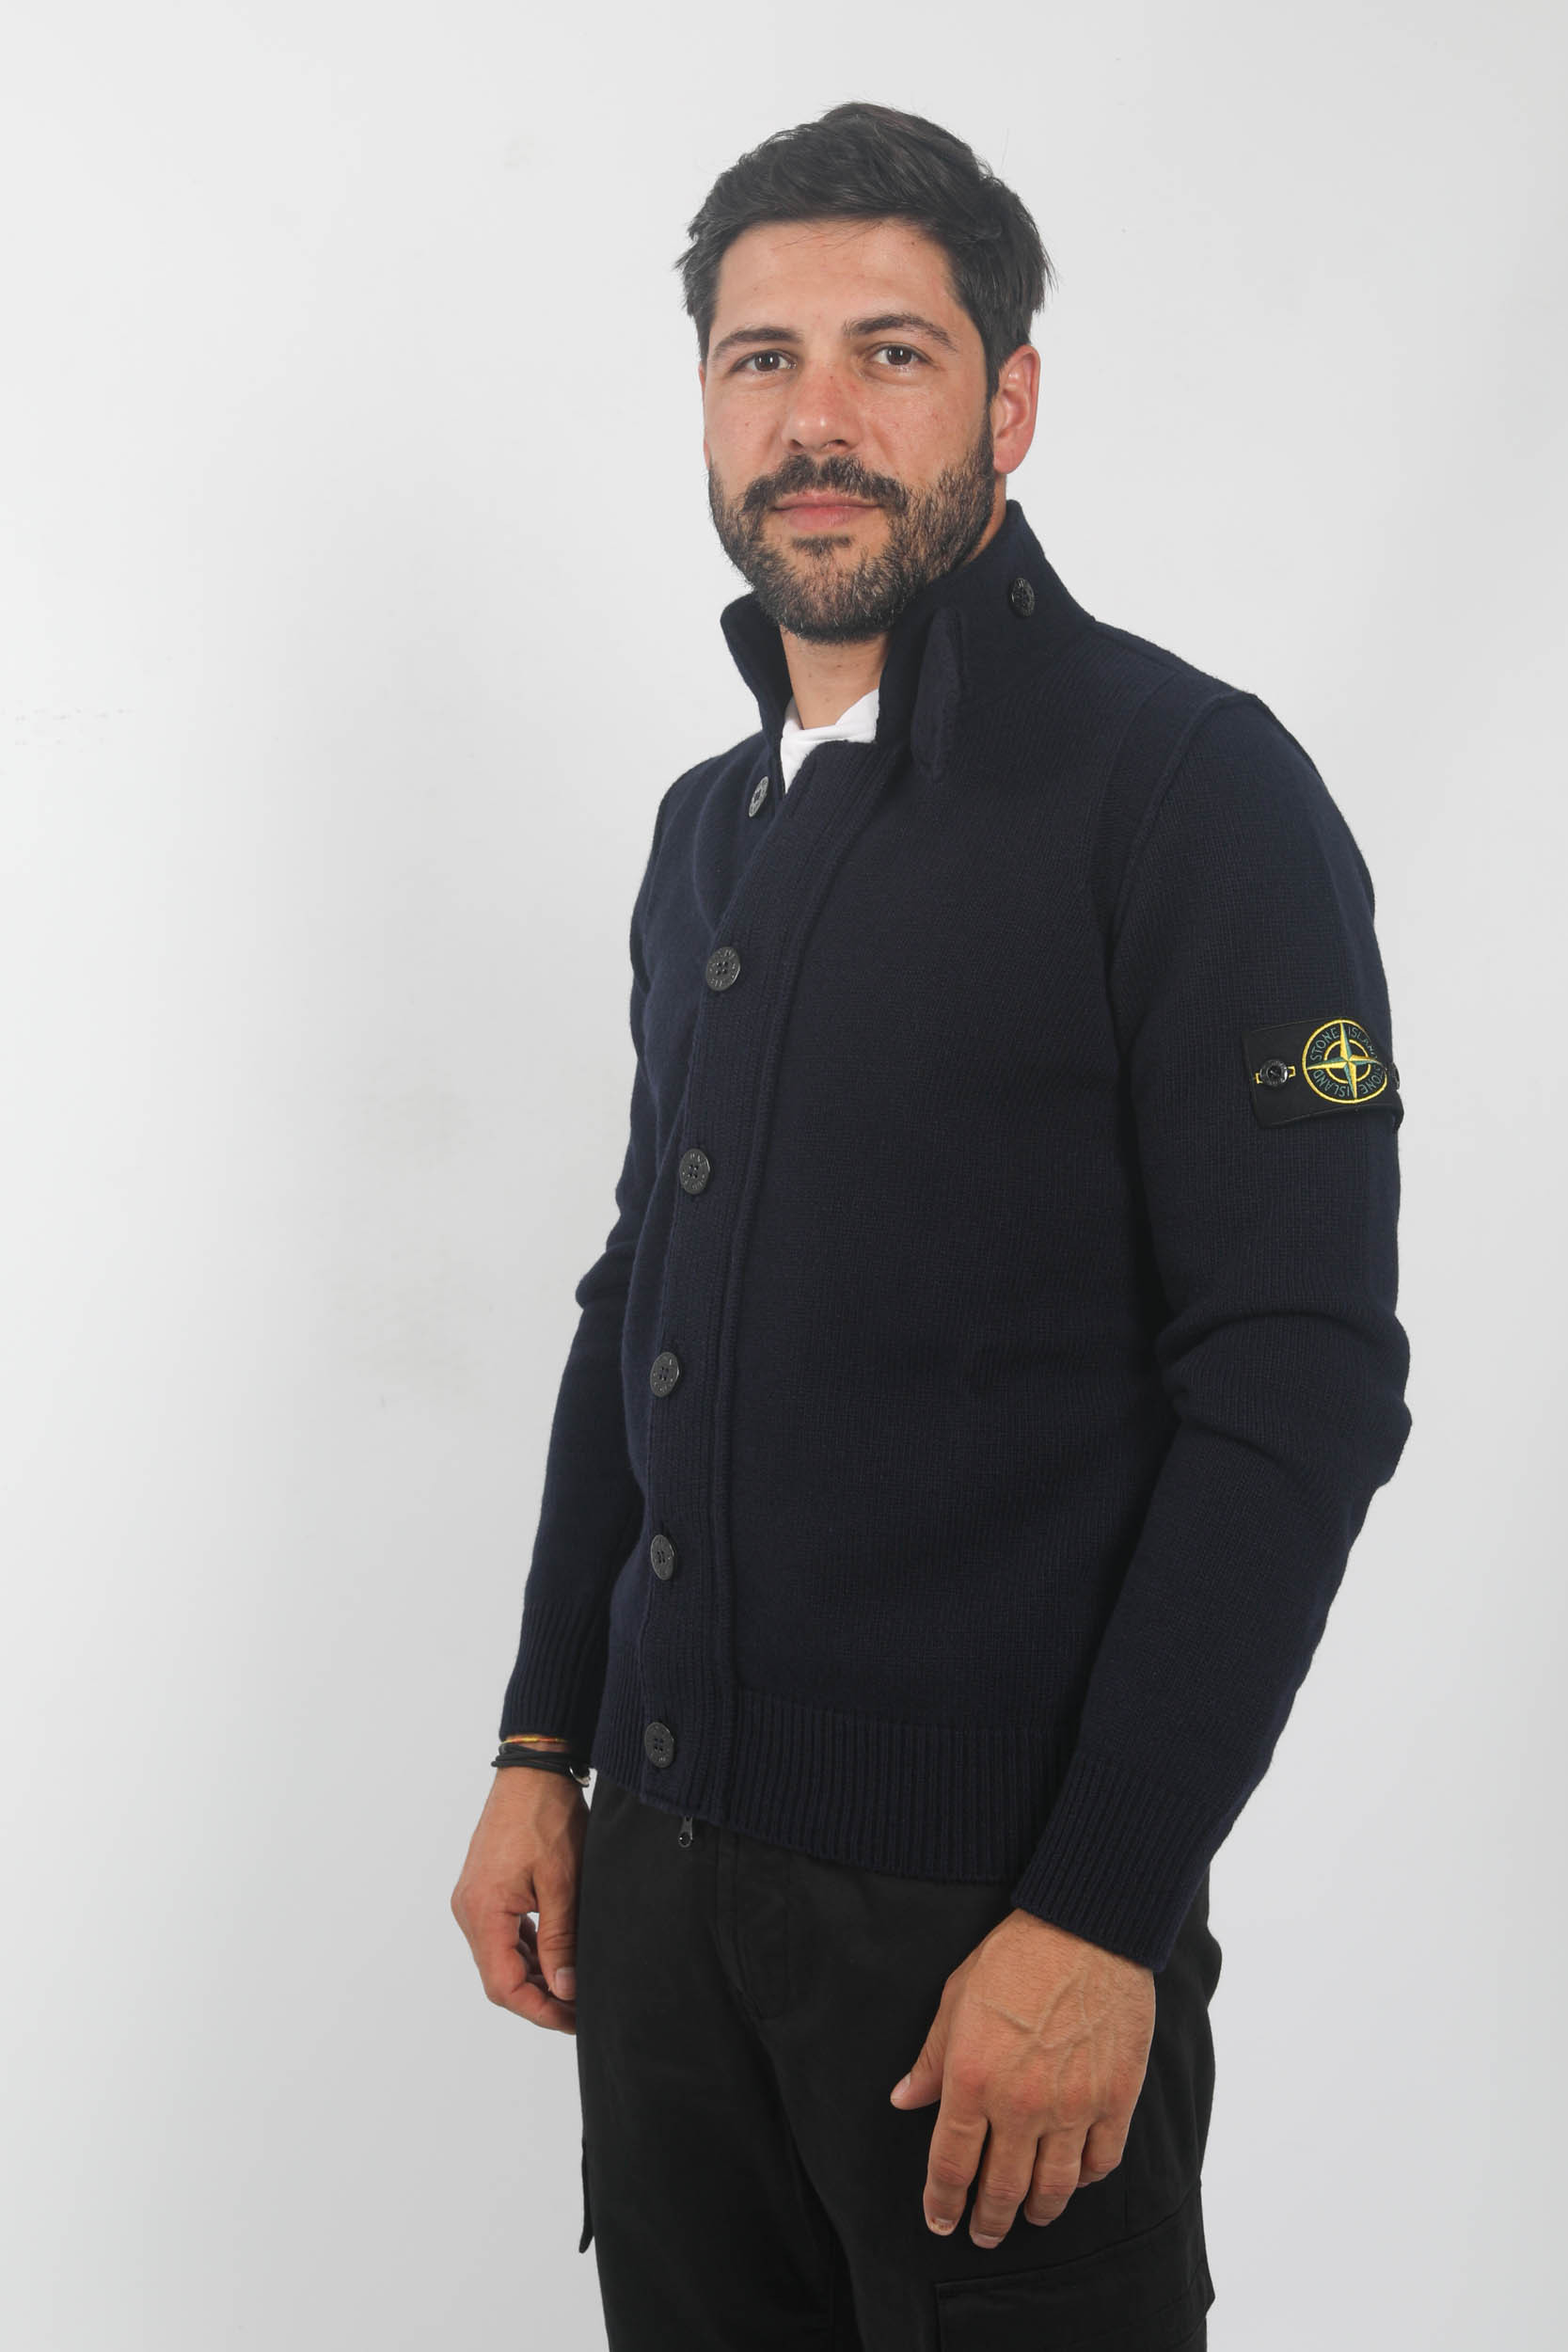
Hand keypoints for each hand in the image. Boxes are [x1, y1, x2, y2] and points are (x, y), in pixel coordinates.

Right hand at [450, 1768, 586, 2032]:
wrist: (534, 1770)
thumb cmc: (547, 1817)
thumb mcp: (562, 1882)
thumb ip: (560, 1939)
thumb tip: (564, 1989)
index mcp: (483, 1912)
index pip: (504, 1986)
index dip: (539, 2010)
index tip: (572, 2020)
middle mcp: (470, 1909)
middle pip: (499, 1976)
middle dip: (540, 1998)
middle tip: (580, 2008)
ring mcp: (474, 1899)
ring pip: (501, 1957)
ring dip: (534, 1975)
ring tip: (574, 1986)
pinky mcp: (485, 1888)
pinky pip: (502, 1933)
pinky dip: (527, 1950)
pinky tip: (555, 1955)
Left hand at [889, 1907, 1154, 2247]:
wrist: (1086, 1928)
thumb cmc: (1014, 1956)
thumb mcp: (955, 1999)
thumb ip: (931, 2059)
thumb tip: (905, 2100)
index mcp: (973, 2080)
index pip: (952, 2165)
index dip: (943, 2203)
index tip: (940, 2222)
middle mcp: (1022, 2105)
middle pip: (1002, 2188)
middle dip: (988, 2220)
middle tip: (983, 2235)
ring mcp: (1073, 2106)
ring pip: (1054, 2188)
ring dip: (1038, 2211)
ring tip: (1030, 2217)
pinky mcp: (1116, 2098)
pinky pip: (1101, 2161)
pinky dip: (1085, 2179)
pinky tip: (1074, 2179)